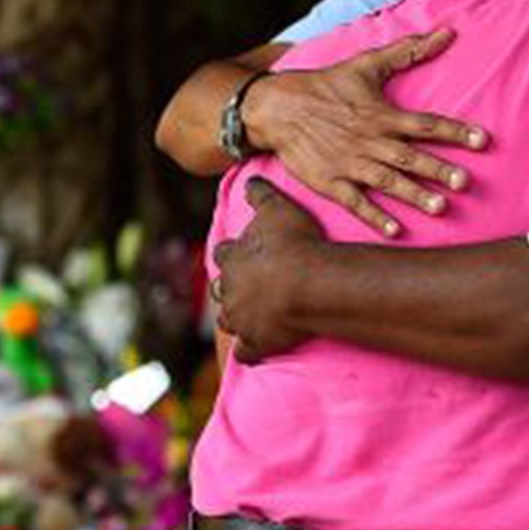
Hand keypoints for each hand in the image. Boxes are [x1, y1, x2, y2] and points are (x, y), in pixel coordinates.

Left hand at [212, 179, 326, 362]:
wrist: (306, 283)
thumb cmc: (294, 242)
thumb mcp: (278, 207)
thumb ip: (260, 192)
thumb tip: (248, 177)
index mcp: (232, 257)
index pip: (225, 254)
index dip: (233, 254)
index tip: (240, 254)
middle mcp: (229, 289)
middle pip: (222, 289)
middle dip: (230, 288)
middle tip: (244, 287)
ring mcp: (240, 318)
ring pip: (228, 321)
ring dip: (235, 318)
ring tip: (246, 317)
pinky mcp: (255, 342)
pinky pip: (246, 352)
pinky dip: (249, 351)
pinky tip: (255, 351)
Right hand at [245, 29, 486, 236]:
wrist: (276, 107)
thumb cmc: (326, 85)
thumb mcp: (367, 63)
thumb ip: (409, 51)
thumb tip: (448, 32)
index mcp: (382, 115)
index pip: (426, 124)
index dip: (456, 131)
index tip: (482, 140)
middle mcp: (370, 141)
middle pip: (410, 157)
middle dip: (438, 169)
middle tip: (465, 182)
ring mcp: (350, 164)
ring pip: (387, 181)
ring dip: (413, 194)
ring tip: (439, 207)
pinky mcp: (330, 181)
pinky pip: (355, 202)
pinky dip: (373, 216)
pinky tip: (394, 230)